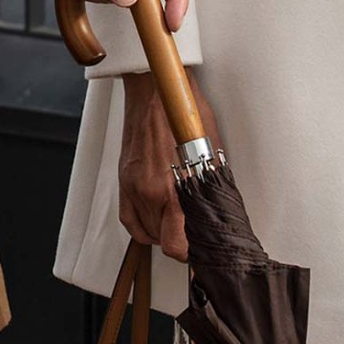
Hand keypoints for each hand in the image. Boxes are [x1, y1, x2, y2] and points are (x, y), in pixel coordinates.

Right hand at [119, 70, 218, 261]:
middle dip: (182, 240)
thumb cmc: (185, 113)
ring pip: (147, 232)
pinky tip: (156, 221)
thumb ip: (211, 187)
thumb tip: (219, 212)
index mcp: (173, 189)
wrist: (154, 90)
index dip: (190, 253)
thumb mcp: (210, 152)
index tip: (201, 250)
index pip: (176, 246)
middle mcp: (149, 192)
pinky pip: (130, 220)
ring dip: (164, 232)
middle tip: (196, 231)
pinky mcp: (124, 180)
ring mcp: (133, 187)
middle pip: (163, 241)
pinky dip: (143, 226)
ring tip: (180, 222)